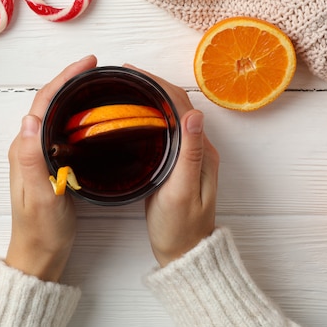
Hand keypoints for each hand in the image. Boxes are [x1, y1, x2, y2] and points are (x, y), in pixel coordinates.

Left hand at [5, 55, 97, 280]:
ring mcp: (39, 155)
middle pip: (49, 103)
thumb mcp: (40, 196)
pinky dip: (76, 116)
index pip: (43, 102)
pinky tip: (91, 118)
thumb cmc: (41, 229)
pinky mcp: (49, 164)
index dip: (64, 79)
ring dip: (73, 96)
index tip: (88, 64)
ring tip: (96, 85)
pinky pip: (62, 131)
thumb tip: (30, 118)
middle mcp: (29, 147)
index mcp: (24, 149)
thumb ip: (31, 159)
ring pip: (56, 115)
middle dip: (70, 80)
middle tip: (96, 69)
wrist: (40, 254)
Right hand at [126, 65, 219, 266]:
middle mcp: (198, 149)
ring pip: (171, 116)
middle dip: (153, 86)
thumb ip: (189, 154)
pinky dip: (150, 116)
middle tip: (125, 76)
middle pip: (177, 105)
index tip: (135, 73)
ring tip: (128, 88)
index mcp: (201, 151)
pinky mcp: (177, 165)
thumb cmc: (181, 227)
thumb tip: (194, 113)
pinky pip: (165, 131)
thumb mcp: (182, 191)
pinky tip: (136, 116)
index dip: (159, 85)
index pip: (182, 105)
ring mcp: (188, 156)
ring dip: (152, 98)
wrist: (184, 253)